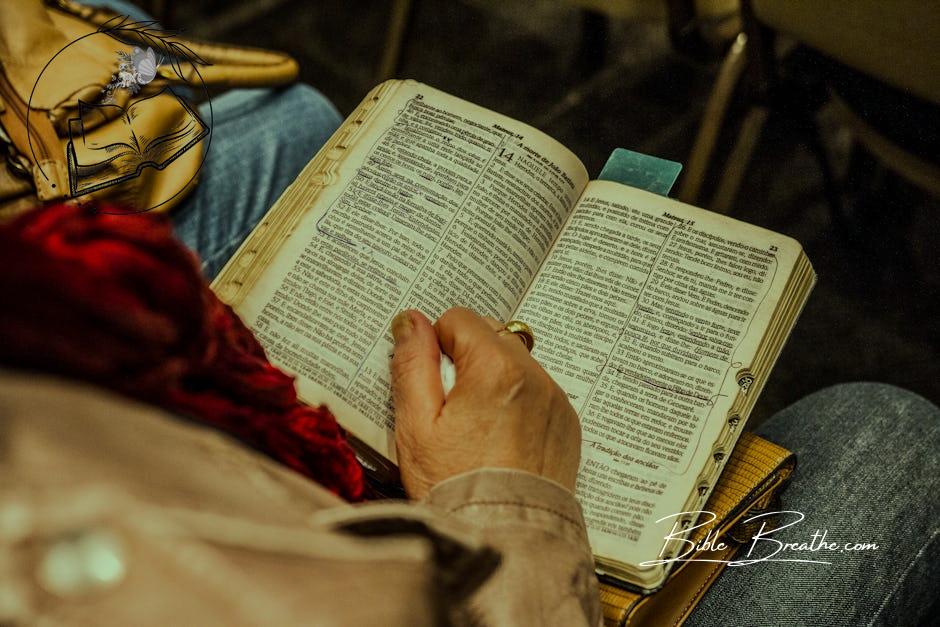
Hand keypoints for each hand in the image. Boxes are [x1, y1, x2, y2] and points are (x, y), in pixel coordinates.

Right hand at [390, 307, 580, 498]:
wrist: (504, 539)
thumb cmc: (454, 486)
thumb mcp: (416, 424)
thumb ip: (413, 363)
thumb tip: (411, 321)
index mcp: (495, 368)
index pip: (459, 319)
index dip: (437, 346)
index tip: (432, 383)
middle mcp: (534, 376)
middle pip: (491, 336)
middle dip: (467, 358)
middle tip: (451, 407)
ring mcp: (555, 400)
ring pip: (515, 362)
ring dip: (494, 379)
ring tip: (476, 427)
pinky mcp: (566, 424)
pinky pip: (538, 392)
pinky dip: (518, 402)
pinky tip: (500, 439)